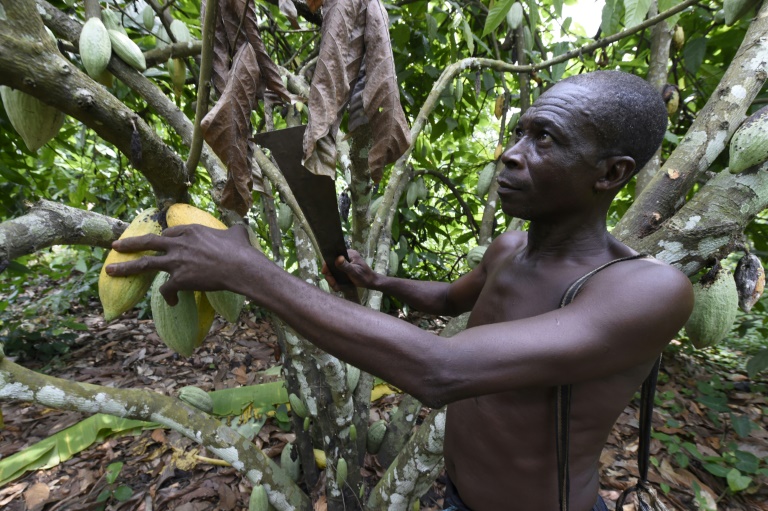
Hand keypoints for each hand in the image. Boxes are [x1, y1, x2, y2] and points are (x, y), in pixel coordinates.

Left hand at [106, 224, 258, 304]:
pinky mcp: (179, 279)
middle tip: (115, 245)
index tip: (162, 243)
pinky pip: (166, 289)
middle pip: (148, 242)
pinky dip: (169, 297)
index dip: (165, 239)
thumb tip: (241, 227)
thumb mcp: (237, 233)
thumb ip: (234, 230)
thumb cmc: (241, 250)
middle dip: (130, 244)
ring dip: (125, 267)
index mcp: (191, 231)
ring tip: (110, 270)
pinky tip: (173, 302)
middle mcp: (179, 244)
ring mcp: (176, 261)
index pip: (170, 233)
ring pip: (144, 264)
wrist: (239, 267)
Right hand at [321, 249, 379, 290]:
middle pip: (332, 264)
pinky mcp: (345, 269)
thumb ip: (345, 266)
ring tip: (336, 288)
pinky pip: (337, 274)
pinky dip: (336, 280)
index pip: (334, 256)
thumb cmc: (364, 276)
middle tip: (333, 285)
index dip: (327, 265)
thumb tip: (338, 258)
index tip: (325, 273)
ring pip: (333, 270)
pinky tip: (338, 287)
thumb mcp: (354, 272)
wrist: (372, 283)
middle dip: (331, 276)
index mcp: (349, 253)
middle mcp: (346, 256)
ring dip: (333, 280)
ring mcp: (345, 263)